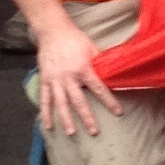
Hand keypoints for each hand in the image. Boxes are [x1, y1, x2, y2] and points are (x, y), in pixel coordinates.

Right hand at [34, 13, 120, 139]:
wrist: (53, 31)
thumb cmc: (75, 39)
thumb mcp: (92, 48)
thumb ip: (101, 63)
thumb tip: (115, 73)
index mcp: (83, 69)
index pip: (98, 88)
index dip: (109, 101)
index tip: (118, 112)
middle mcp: (68, 77)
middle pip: (78, 101)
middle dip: (87, 117)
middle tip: (94, 132)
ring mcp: (55, 80)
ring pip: (61, 104)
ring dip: (66, 120)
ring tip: (71, 133)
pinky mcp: (45, 80)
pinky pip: (45, 100)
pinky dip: (46, 113)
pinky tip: (48, 126)